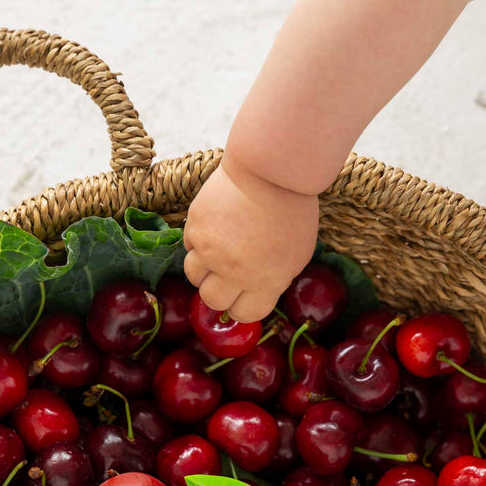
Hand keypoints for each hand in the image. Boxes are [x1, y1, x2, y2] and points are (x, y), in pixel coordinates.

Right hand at [183, 160, 318, 322]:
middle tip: (225, 277)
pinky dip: (198, 242)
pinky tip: (214, 229)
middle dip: (219, 292)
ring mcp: (211, 250)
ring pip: (193, 276)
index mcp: (265, 282)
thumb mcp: (296, 255)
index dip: (242, 307)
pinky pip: (189, 246)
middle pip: (212, 300)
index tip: (242, 298)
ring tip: (215, 254)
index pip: (244, 314)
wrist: (271, 170)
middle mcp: (234, 272)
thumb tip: (256, 292)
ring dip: (203, 270)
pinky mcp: (195, 227)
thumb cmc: (292, 211)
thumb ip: (275, 278)